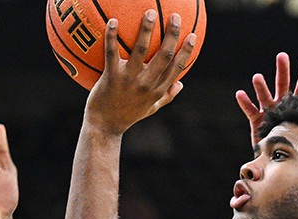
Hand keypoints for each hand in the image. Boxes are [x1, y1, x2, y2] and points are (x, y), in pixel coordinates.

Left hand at [84, 12, 196, 135]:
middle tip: (175, 16)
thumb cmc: (128, 115)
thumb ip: (166, 96)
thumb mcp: (150, 109)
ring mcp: (129, 80)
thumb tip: (181, 84)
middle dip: (172, 34)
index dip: (186, 51)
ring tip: (150, 12)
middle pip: (164, 56)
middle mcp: (146, 84)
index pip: (176, 68)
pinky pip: (111, 53)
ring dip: (147, 29)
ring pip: (141, 50)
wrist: (105, 126)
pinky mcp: (111, 77)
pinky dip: (111, 36)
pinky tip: (113, 20)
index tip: (193, 36)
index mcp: (157, 90)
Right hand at [236, 52, 297, 147]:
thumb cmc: (294, 150)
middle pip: (283, 84)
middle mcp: (282, 106)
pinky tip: (240, 94)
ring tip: (257, 77)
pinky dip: (245, 102)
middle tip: (282, 56)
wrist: (277, 162)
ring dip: (261, 86)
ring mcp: (268, 113)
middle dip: (283, 70)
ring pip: (265, 96)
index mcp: (296, 108)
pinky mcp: (257, 122)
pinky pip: (250, 111)